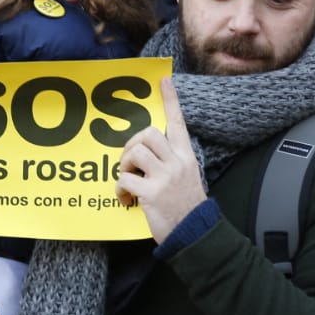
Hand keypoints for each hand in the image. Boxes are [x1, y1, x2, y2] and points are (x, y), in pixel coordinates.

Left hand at [116, 77, 206, 243]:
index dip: (170, 100)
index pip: (178, 122)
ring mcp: (165, 177)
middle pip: (149, 133)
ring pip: (136, 152)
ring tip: (127, 180)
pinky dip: (119, 189)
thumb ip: (171, 162)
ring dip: (124, 164)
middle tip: (129, 162)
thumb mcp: (187, 178)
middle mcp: (177, 163)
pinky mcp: (151, 193)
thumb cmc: (186, 207)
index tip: (164, 80)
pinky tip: (125, 200)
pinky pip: (124, 179)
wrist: (195, 234)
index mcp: (186, 157)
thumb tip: (146, 152)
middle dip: (132, 144)